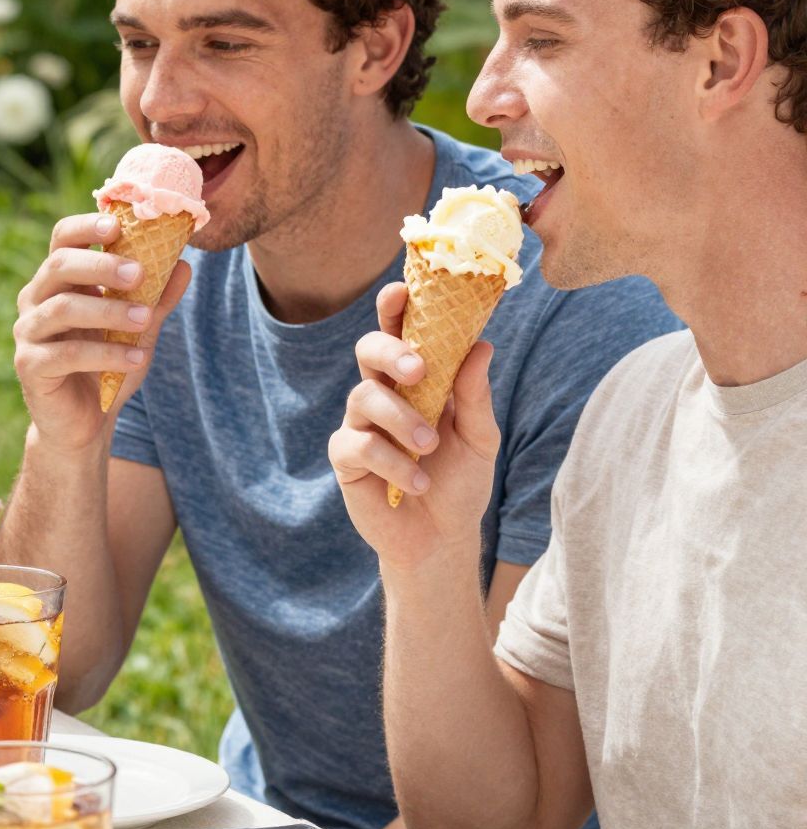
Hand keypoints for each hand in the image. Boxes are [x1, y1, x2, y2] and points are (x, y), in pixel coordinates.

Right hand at [12, 212, 191, 452]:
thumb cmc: (108, 367)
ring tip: (145, 319)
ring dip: (108, 311)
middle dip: (101, 266)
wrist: (86, 423)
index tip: (119, 225)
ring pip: (62, 308)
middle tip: (140, 273)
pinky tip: (136, 360)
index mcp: (59, 280)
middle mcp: (36, 299)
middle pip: (59, 265)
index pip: (63, 238)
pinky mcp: (29, 366)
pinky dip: (105, 355)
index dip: (87, 226)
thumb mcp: (139, 329)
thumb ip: (157, 298)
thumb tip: (184, 264)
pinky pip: (66, 353)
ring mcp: (28, 332)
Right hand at [328, 281, 500, 571]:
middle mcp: (383, 393)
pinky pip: (357, 444)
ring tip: (429, 448)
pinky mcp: (347, 458)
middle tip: (418, 368)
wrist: (441, 538)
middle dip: (388, 350)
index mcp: (416, 379)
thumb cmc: (460, 482)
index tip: (403, 291)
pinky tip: (417, 482)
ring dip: (401, 419)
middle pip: (367, 349)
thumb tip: (482, 346)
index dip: (396, 308)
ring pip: (364, 397)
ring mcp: (360, 425)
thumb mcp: (480, 438)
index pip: (401, 332)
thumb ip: (475, 395)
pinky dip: (391, 461)